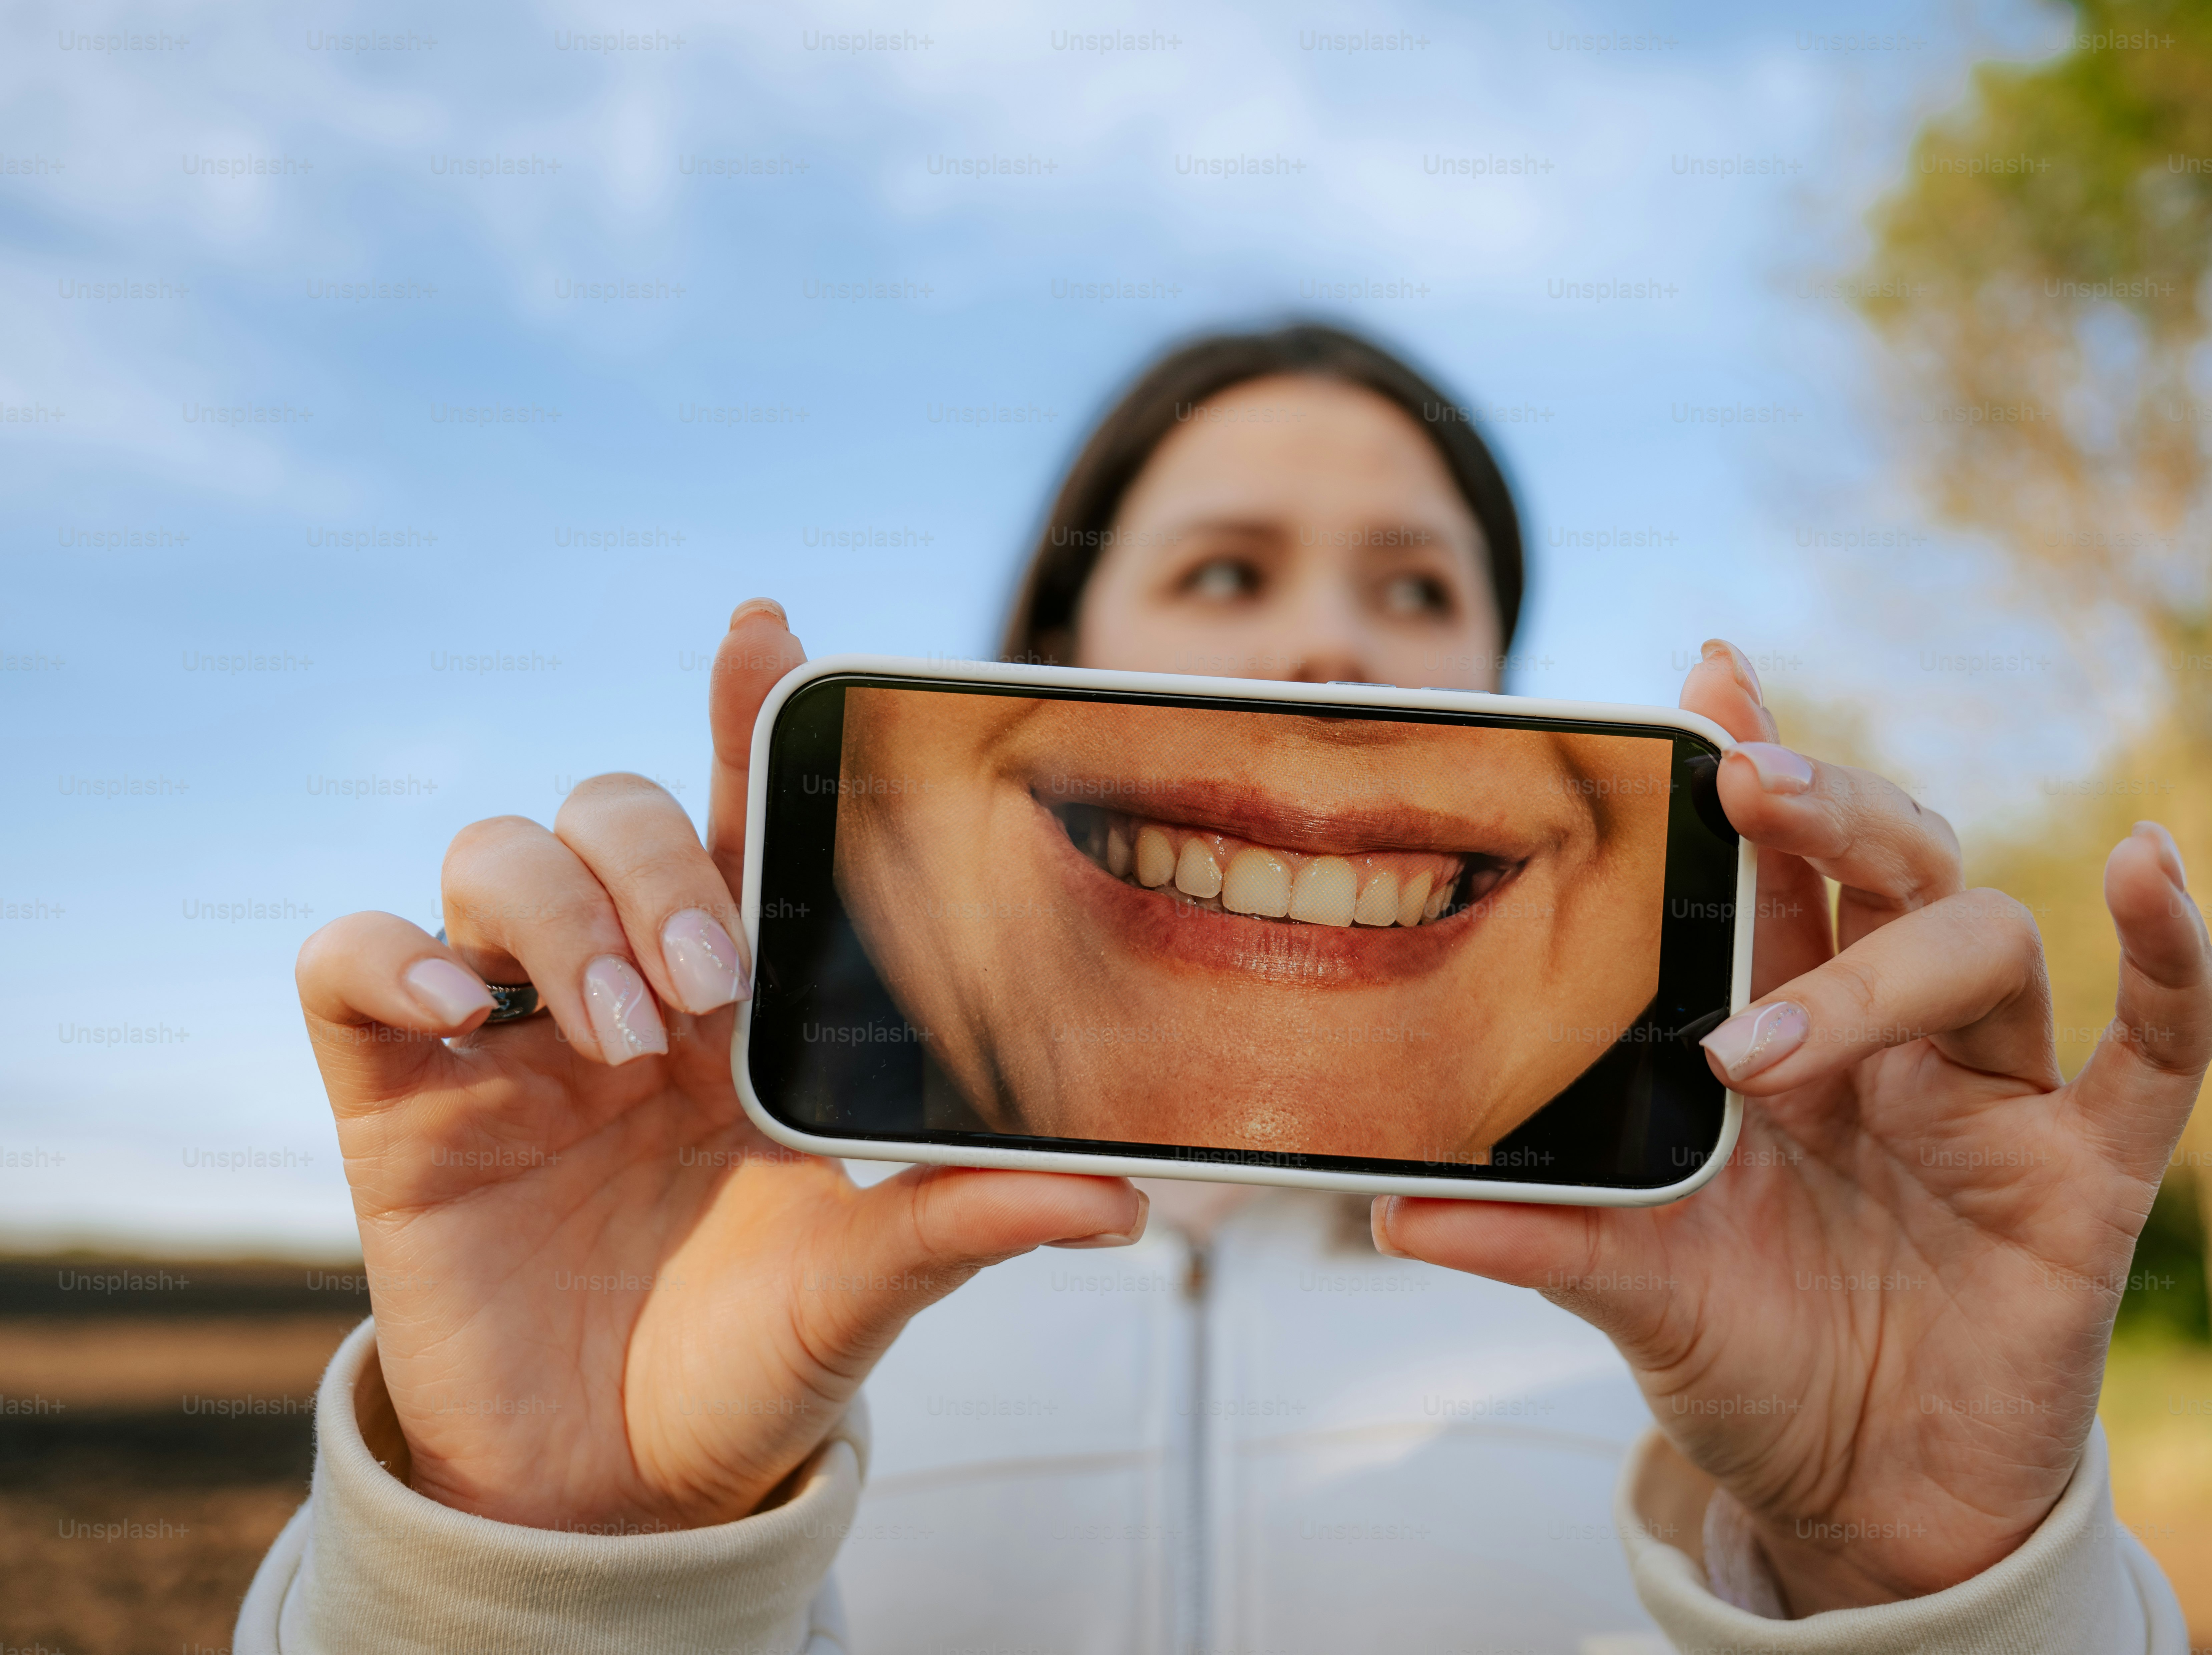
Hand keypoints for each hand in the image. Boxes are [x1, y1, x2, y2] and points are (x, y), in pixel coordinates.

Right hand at [295, 599, 1145, 1531]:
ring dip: (560, 913)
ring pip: (491, 854)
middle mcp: (617, 987)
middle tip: (710, 986)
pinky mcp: (396, 1094)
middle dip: (656, 864)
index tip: (769, 632)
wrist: (624, 1484)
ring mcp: (500, 1033)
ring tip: (622, 1031)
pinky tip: (451, 1003)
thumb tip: (1125, 1195)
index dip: (742, 712)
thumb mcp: (867, 1284)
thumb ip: (970, 1216)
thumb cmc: (746, 1357)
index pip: (734, 813)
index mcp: (735, 1004)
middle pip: (609, 810)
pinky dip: (385, 951)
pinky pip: (346, 958)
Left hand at [1373, 639, 2211, 1613]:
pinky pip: (2161, 1048)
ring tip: (1765, 1050)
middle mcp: (1895, 1037)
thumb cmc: (1755, 1362)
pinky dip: (2176, 960)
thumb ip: (1535, 1234)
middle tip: (1746, 781)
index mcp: (1787, 1032)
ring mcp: (1996, 1096)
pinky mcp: (2084, 1175)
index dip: (1756, 756)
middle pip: (1889, 862)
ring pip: (1978, 945)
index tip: (1707, 676)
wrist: (1857, 1497)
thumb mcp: (1637, 1289)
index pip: (1776, 863)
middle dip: (1824, 809)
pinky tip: (2150, 865)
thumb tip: (1389, 1206)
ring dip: (1880, 972)